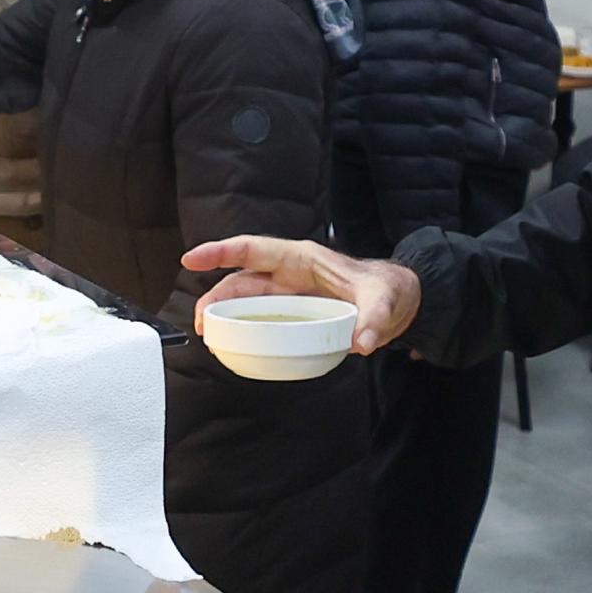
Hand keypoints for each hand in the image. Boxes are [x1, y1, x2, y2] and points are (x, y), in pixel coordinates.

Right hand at [181, 234, 422, 355]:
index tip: (193, 259)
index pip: (255, 250)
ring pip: (247, 297)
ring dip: (225, 313)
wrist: (398, 298)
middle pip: (242, 278)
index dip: (221, 252)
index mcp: (304, 259)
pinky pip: (262, 314)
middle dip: (215, 296)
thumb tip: (362, 342)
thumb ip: (375, 320)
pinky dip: (245, 326)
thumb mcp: (385, 302)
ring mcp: (290, 291)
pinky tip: (235, 342)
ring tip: (210, 335)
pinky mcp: (294, 309)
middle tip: (201, 323)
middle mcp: (291, 272)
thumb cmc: (388, 289)